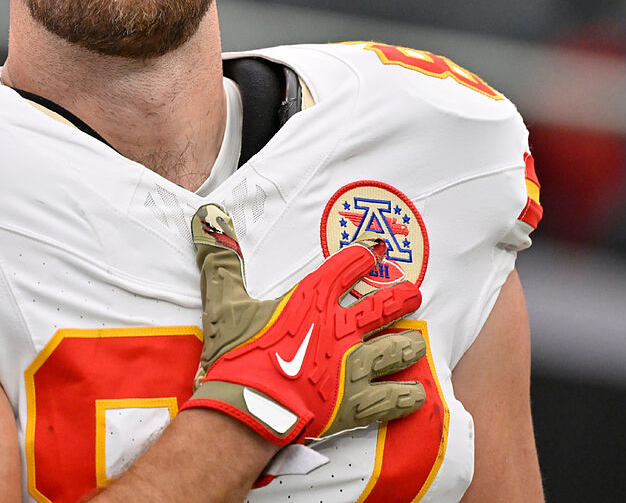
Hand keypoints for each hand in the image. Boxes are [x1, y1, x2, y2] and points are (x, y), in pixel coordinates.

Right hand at [180, 204, 427, 445]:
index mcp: (311, 302)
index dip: (360, 258)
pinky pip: (393, 398)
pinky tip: (416, 392)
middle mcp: (339, 330)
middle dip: (400, 298)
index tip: (372, 252)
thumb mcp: (224, 302)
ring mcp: (351, 368)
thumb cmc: (237, 354)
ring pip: (396, 351)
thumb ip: (221, 260)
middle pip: (381, 308)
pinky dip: (407, 395)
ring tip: (416, 343)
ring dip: (408, 345)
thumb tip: (209, 216)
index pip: (344, 269)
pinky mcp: (355, 404)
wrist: (246, 409)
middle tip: (415, 293)